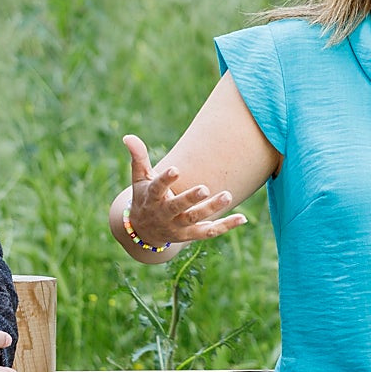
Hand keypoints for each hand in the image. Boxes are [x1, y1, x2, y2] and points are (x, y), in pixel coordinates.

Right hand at [123, 134, 246, 246]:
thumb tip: (128, 136)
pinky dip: (226, 226)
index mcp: (151, 199)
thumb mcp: (140, 179)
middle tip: (205, 188)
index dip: (165, 180)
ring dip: (211, 209)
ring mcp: (178, 227)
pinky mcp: (191, 235)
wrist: (144, 231)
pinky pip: (210, 232)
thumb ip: (139, 158)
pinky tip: (242, 218)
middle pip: (177, 208)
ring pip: (195, 219)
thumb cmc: (145, 197)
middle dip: (190, 199)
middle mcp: (164, 215)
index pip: (157, 189)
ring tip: (227, 195)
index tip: (175, 169)